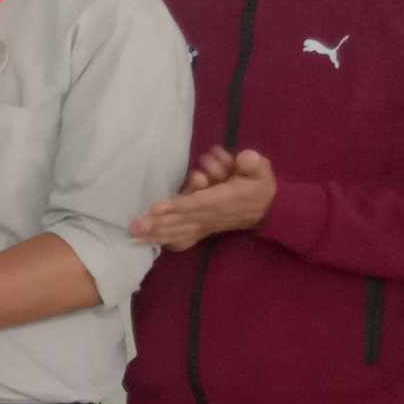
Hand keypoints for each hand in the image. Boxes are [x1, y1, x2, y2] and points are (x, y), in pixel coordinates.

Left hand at [130, 147, 275, 251]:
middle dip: (157, 224)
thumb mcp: (261, 171)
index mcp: (223, 201)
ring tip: (134, 236)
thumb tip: (244, 158)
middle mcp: (211, 216)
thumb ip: (252, 165)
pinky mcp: (203, 229)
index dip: (177, 206)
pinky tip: (148, 245)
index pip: (196, 204)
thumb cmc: (259, 186)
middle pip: (180, 221)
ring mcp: (205, 225)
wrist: (269, 211)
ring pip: (178, 231)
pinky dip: (166, 241)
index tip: (156, 208)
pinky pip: (183, 238)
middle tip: (134, 226)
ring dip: (156, 233)